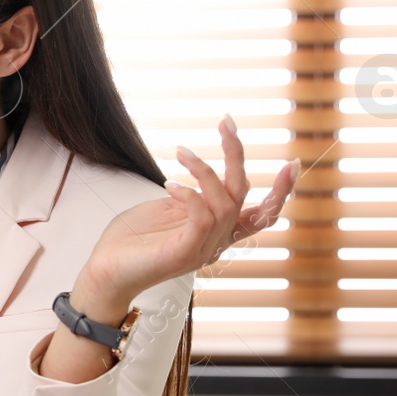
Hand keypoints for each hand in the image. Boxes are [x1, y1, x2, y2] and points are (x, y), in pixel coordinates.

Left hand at [77, 116, 298, 311]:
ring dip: (205, 170)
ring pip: (225, 202)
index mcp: (216, 233)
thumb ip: (189, 196)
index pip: (260, 215)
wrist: (104, 273)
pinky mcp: (185, 253)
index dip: (281, 192)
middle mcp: (216, 242)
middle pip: (244, 195)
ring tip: (181, 152)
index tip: (292, 164)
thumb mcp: (165, 210)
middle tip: (226, 122)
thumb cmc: (130, 241)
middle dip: (236, 155)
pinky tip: (170, 183)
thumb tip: (198, 176)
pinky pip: (203, 216)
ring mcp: (202, 249)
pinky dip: (189, 193)